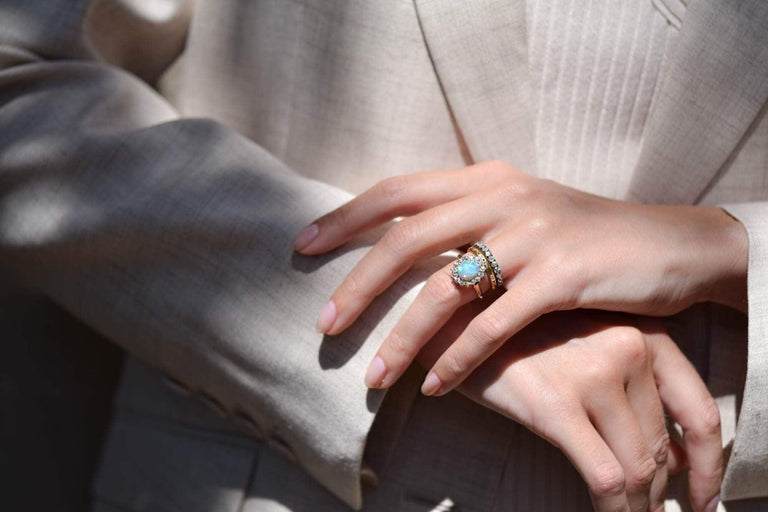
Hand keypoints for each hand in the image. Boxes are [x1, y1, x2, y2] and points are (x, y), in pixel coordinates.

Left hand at [293, 161, 746, 394]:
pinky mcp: (563, 276)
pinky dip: (458, 360)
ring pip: (444, 290)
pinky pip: (493, 325)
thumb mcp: (522, 212)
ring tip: (373, 378)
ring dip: (401, 339)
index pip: (398, 191)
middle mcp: (503, 197)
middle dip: (358, 286)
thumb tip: (400, 249)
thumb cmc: (584, 234)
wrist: (671, 243)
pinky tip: (435, 386)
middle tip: (324, 326)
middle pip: (406, 240)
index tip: (303, 245)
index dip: (345, 217)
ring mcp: (534, 234)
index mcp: (486, 178)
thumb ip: (467, 221)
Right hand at [421, 309, 721, 511]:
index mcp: (642, 331)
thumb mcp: (585, 344)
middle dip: (656, 491)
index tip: (701, 496)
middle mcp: (627, 347)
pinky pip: (603, 476)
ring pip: (637, 466)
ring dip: (636, 506)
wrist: (451, 311)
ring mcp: (594, 374)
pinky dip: (612, 509)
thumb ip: (630, 387)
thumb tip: (671, 455)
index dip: (708, 465)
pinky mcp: (556, 404)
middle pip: (661, 445)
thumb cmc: (516, 332)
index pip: (699, 411)